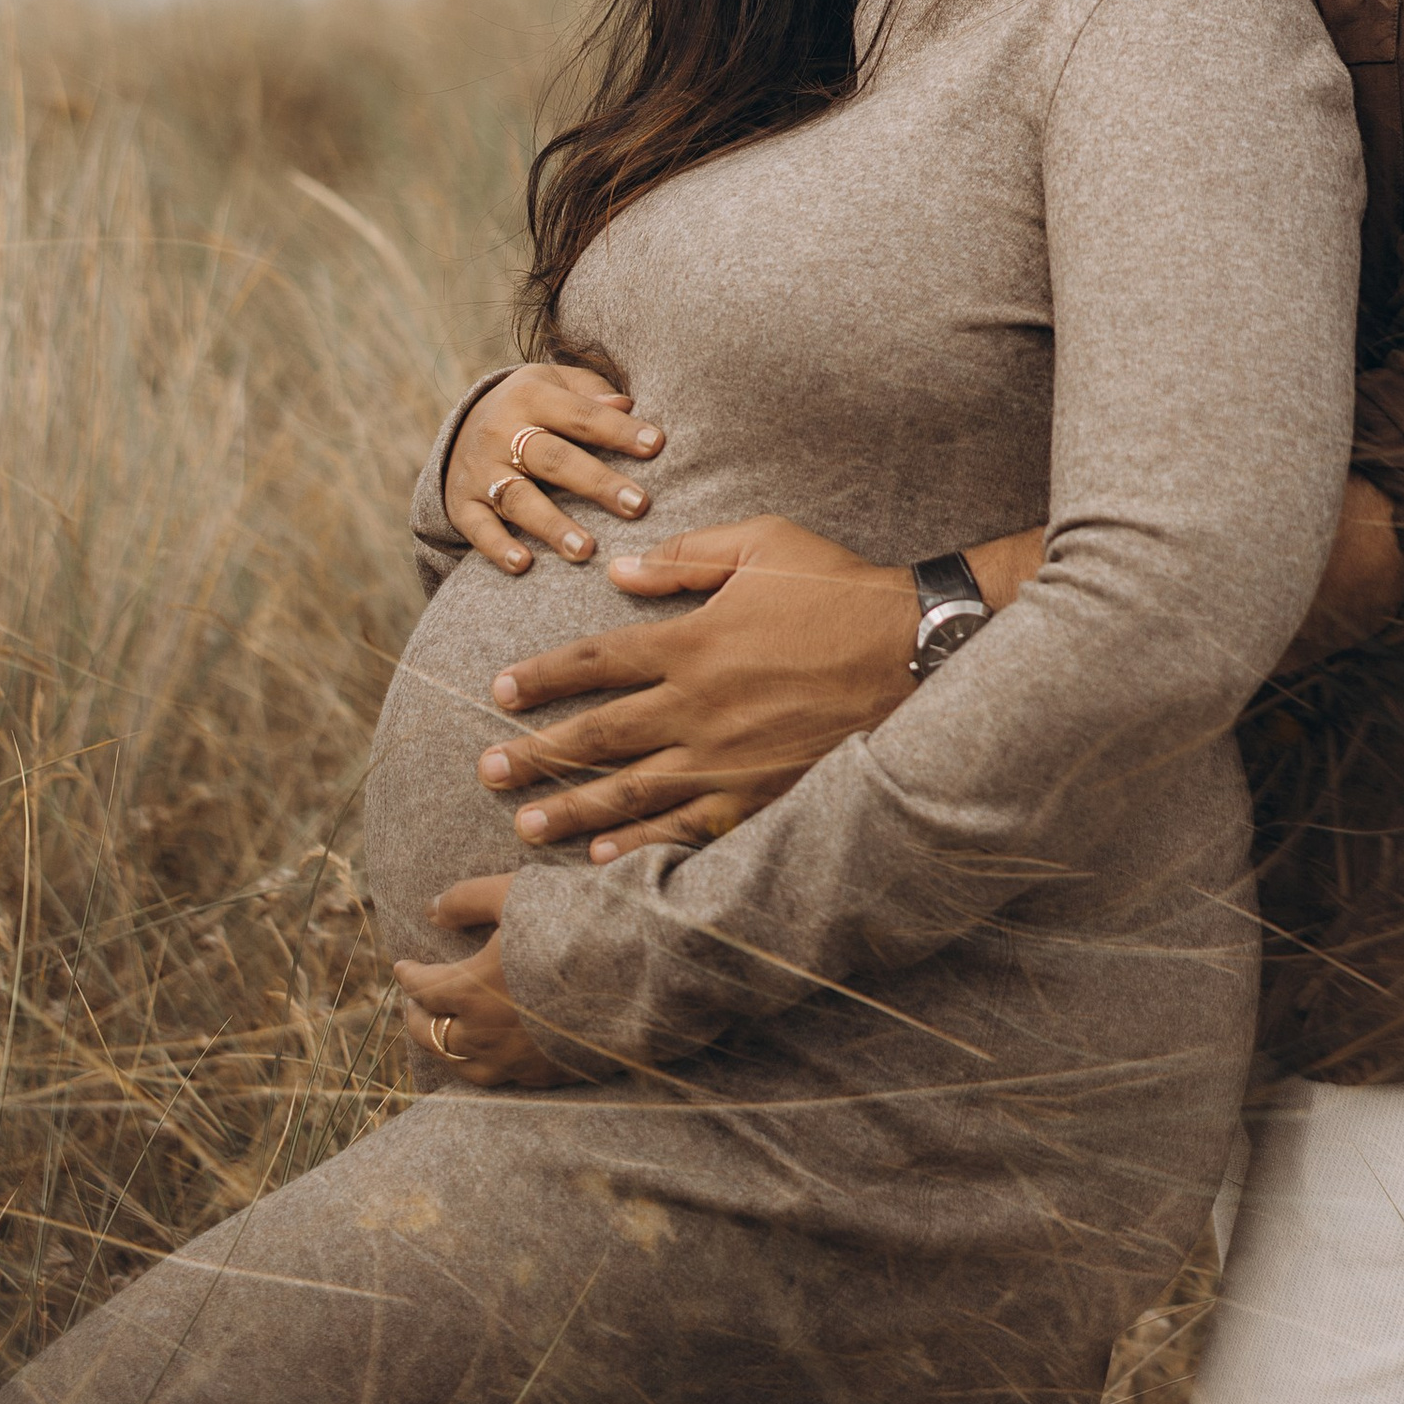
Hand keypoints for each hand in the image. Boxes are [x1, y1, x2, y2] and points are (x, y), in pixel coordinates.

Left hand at [394, 874, 563, 1089]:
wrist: (639, 970)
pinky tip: (491, 1052)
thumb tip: (431, 909)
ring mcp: (518, 1061)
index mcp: (472, 989)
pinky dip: (486, 1065)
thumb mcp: (515, 894)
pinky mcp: (549, 1074)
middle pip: (433, 1036)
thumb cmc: (574, 923)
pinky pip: (504, 1079)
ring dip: (445, 1048)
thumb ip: (467, 900)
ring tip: (443, 1034)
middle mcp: (487, 1034)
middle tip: (413, 1004)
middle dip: (416, 1017)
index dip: (408, 975)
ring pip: (464, 1067)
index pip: (423, 989)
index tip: (403, 966)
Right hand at [445, 363, 665, 574]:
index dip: (618, 430)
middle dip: (596, 483)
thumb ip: (592, 393)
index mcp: (530, 397)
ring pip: (519, 499)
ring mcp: (479, 471)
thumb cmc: (532, 407)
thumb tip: (627, 405)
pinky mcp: (462, 505)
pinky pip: (478, 529)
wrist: (462, 426)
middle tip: (637, 505)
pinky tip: (524, 564)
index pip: (580, 415)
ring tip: (586, 549)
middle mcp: (501, 432)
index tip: (656, 445)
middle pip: (553, 459)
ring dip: (553, 526)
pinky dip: (498, 548)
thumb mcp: (556, 384)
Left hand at [477, 519, 919, 860]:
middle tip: (486, 769)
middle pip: (598, 735)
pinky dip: (642, 847)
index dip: (543, 675)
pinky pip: (688, 827)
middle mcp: (699, 705)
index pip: (596, 660)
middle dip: (537, 752)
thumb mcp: (763, 544)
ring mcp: (728, 758)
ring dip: (573, 809)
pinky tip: (604, 860)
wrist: (918, 652)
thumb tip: (620, 571)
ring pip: (631, 791)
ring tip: (525, 825)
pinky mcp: (761, 794)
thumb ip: (687, 559)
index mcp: (693, 640)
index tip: (499, 689)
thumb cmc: (841, 588)